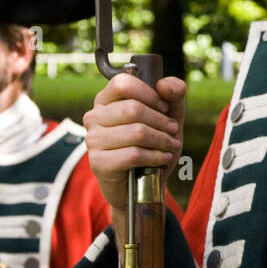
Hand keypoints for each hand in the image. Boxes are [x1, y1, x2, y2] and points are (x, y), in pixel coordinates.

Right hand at [83, 72, 185, 210]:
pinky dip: (155, 156)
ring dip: (161, 140)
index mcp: (106, 100)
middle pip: (133, 108)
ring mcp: (93, 140)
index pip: (122, 83)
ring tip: (171, 146)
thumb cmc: (152, 145)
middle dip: (161, 121)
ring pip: (135, 132)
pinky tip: (163, 158)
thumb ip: (173, 95)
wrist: (143, 184)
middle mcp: (94, 117)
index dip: (148, 94)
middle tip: (173, 131)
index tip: (164, 107)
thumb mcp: (169, 116)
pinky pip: (133, 154)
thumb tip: (164, 84)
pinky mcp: (98, 162)